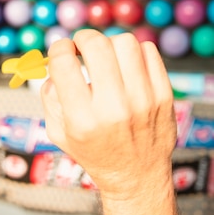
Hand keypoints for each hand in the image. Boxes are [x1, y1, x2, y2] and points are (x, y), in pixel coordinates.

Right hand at [40, 30, 176, 199]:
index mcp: (82, 119)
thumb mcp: (58, 132)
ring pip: (125, 43)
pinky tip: (125, 65)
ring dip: (109, 43)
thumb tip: (55, 62)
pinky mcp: (164, 95)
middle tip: (81, 46)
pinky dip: (134, 51)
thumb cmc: (94, 151)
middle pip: (97, 46)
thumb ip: (50, 96)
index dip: (58, 48)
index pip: (64, 63)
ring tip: (106, 56)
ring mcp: (143, 100)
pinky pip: (149, 51)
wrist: (136, 176)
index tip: (61, 51)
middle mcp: (114, 109)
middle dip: (83, 38)